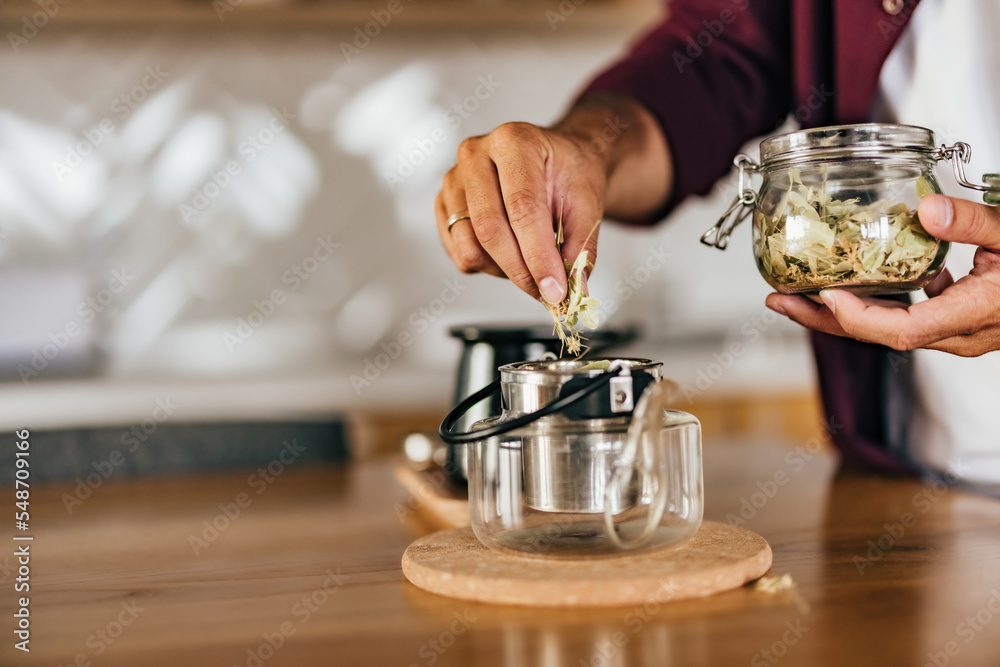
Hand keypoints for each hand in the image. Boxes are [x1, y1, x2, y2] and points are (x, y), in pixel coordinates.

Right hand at [435, 97, 669, 302]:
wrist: (553, 160)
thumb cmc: (568, 173)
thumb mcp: (588, 202)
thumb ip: (581, 246)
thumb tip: (573, 289)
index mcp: (514, 141)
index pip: (522, 207)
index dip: (538, 255)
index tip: (555, 290)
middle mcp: (475, 154)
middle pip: (489, 229)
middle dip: (521, 271)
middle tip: (547, 292)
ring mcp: (452, 179)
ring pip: (469, 247)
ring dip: (503, 270)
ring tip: (530, 260)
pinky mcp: (442, 204)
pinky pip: (459, 253)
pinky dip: (488, 266)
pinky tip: (510, 250)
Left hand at [766, 195, 999, 356]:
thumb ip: (978, 222)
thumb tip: (929, 208)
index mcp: (977, 315)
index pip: (905, 332)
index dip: (859, 319)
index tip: (823, 294)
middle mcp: (963, 333)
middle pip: (881, 335)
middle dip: (825, 320)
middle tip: (778, 300)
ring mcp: (959, 330)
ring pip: (888, 327)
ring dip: (840, 311)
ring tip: (796, 293)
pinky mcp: (958, 317)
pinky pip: (906, 315)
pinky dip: (874, 300)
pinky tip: (853, 277)